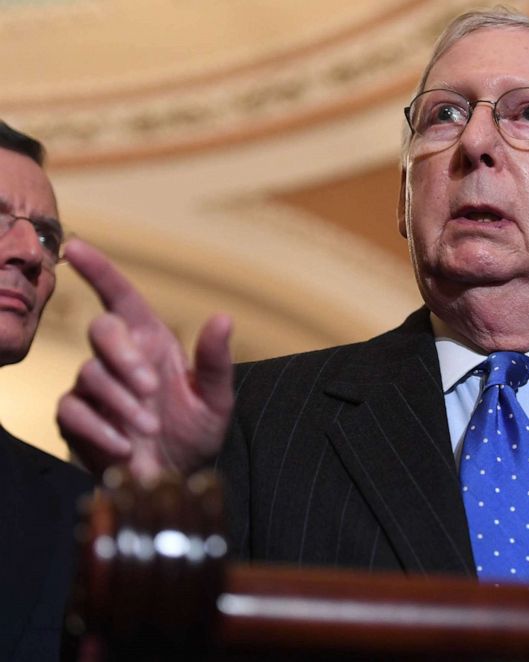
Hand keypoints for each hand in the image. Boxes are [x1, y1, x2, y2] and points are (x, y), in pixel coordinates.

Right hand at [57, 239, 234, 479]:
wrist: (175, 480)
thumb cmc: (195, 433)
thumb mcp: (217, 400)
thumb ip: (216, 362)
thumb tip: (223, 318)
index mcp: (152, 342)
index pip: (121, 297)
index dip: (100, 271)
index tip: (77, 246)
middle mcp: (121, 358)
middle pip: (102, 331)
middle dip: (123, 356)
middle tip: (150, 389)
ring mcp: (94, 387)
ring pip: (90, 374)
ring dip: (121, 402)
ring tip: (148, 430)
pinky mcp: (76, 418)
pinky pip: (74, 411)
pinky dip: (100, 429)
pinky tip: (124, 446)